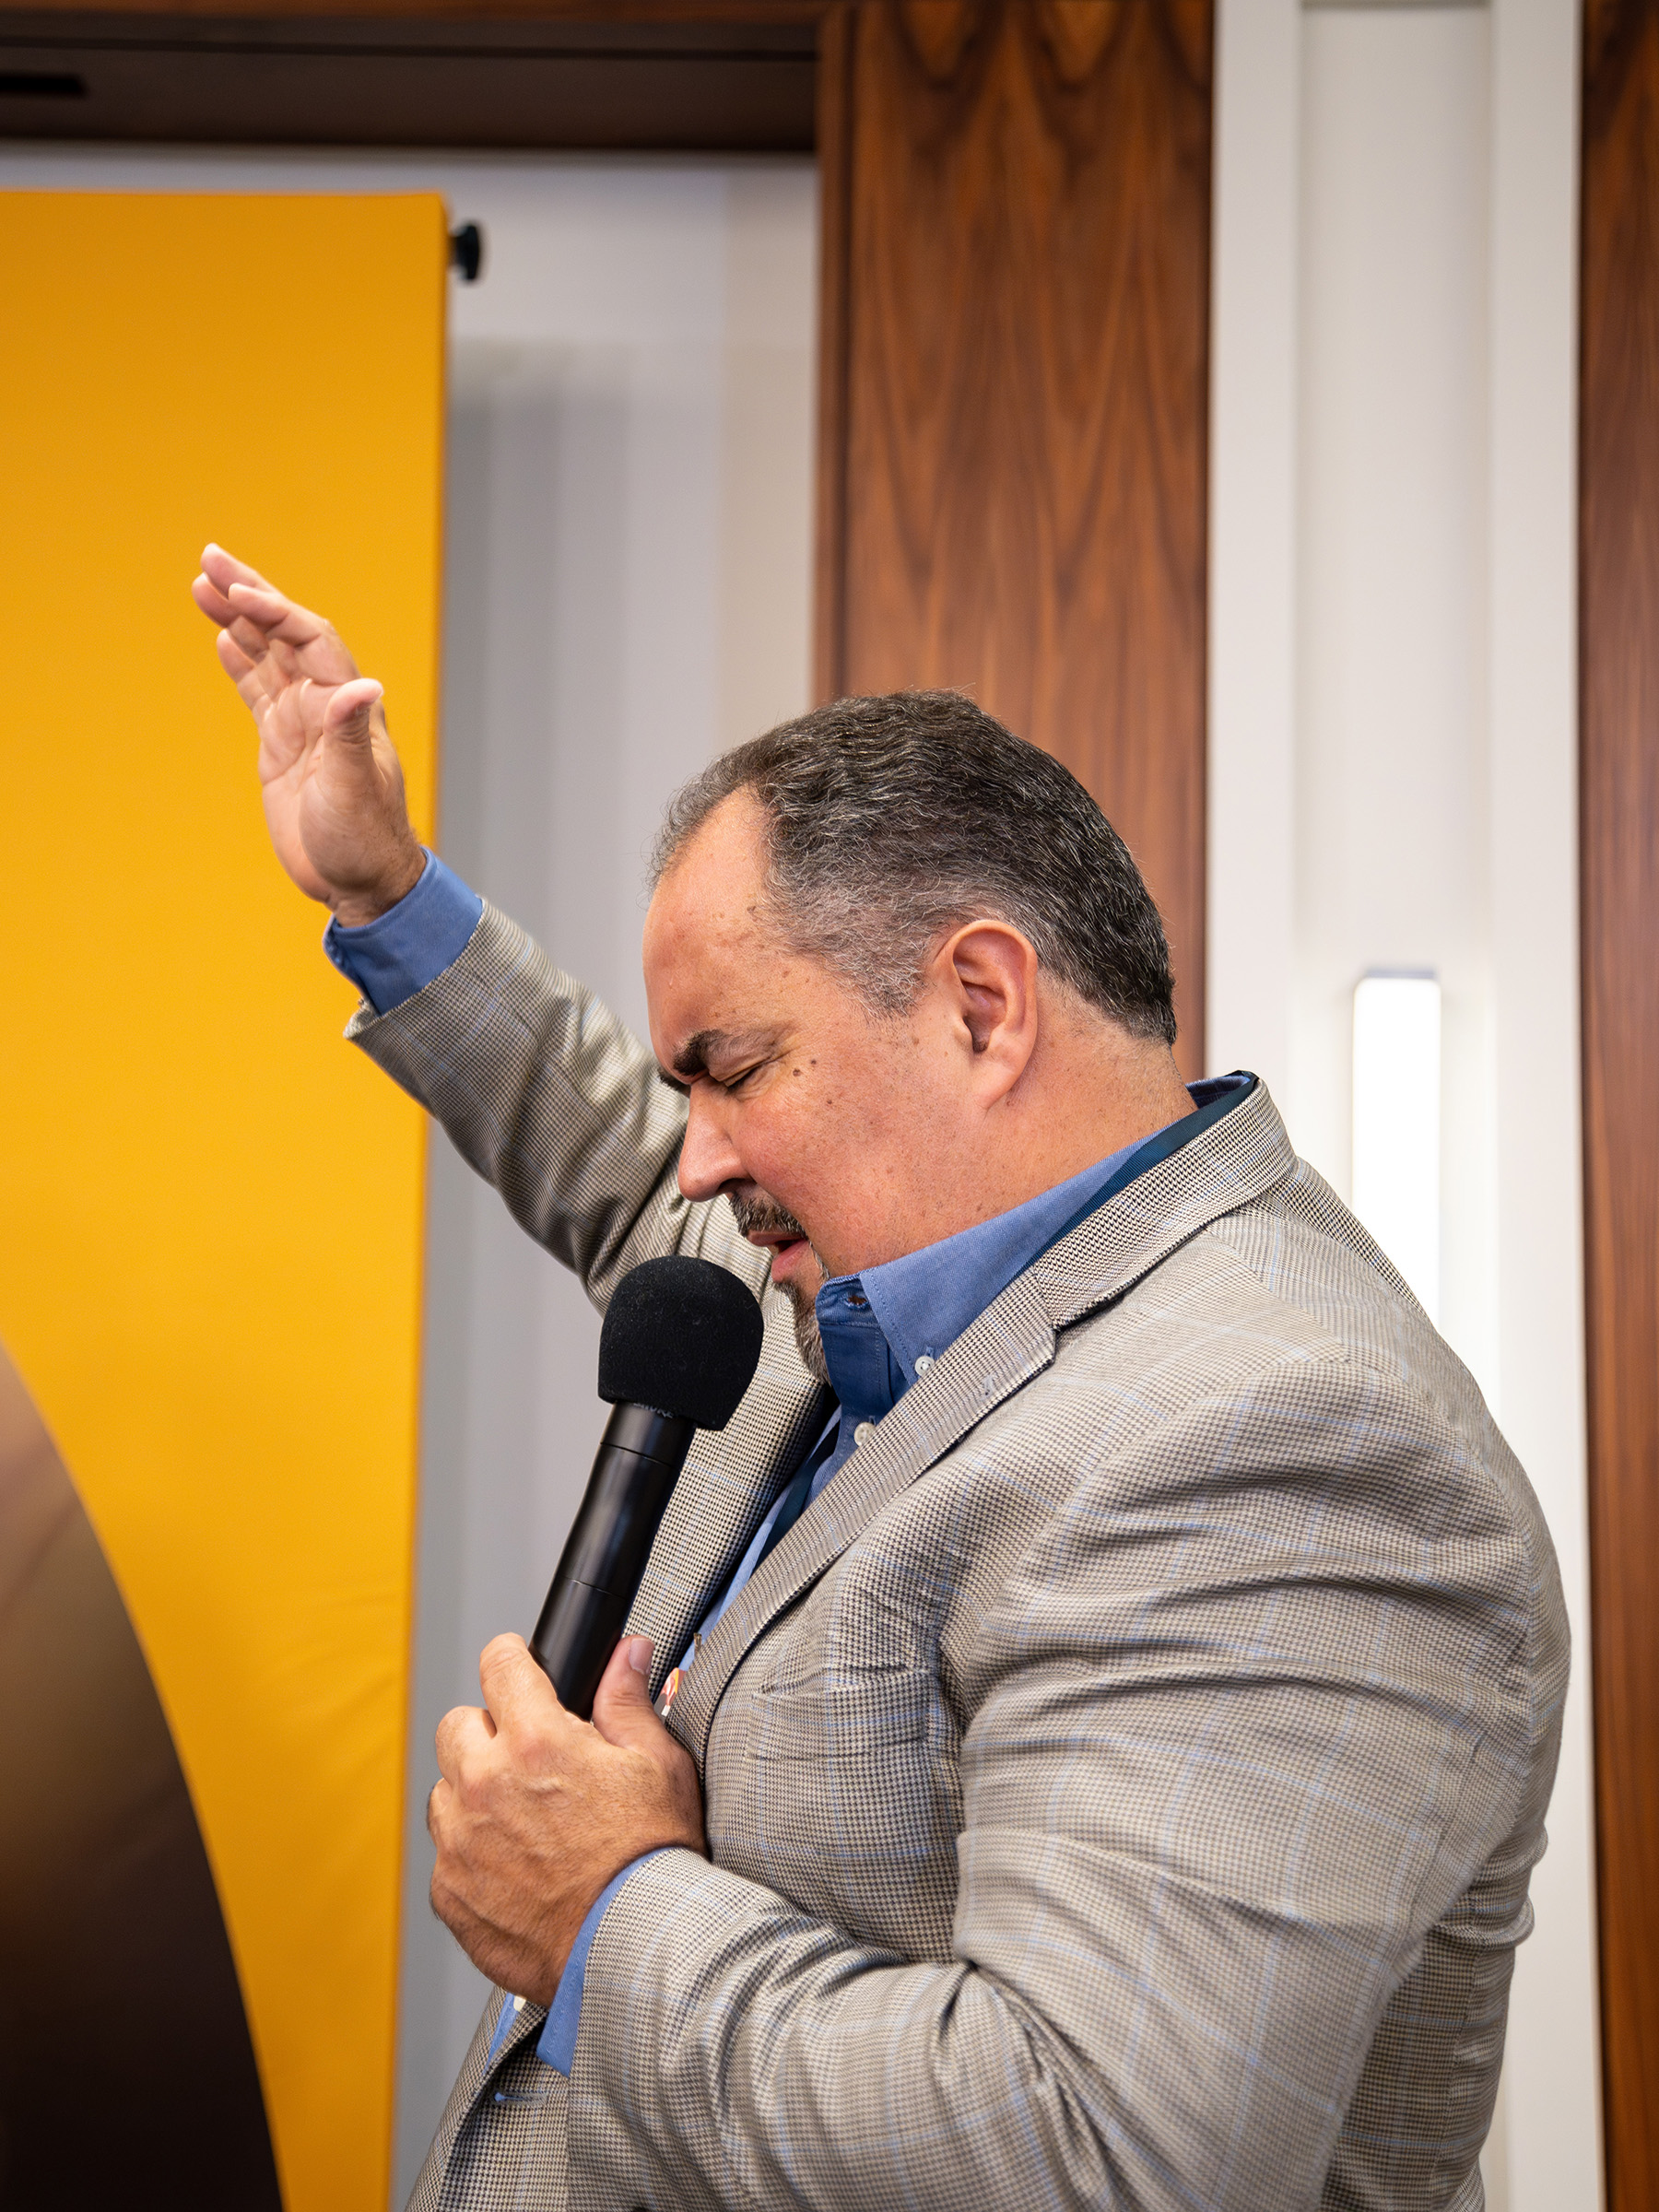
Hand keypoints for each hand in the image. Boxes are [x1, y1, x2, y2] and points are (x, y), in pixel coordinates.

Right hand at [191, 545, 425, 923]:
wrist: (362, 881)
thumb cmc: (366, 839)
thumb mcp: (355, 788)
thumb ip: (352, 735)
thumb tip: (362, 685)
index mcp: (344, 705)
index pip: (308, 638)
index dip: (274, 610)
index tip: (236, 591)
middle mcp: (324, 704)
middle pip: (284, 632)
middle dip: (249, 593)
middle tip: (209, 557)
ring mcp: (302, 722)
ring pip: (266, 656)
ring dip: (238, 619)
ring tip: (201, 583)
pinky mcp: (283, 746)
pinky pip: (258, 692)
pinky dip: (240, 663)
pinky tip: (222, 637)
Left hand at [428, 1633, 704, 2002]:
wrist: (635, 1948)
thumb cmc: (651, 1860)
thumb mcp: (658, 1764)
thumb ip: (627, 1700)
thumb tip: (625, 1655)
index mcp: (537, 1741)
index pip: (499, 1664)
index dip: (512, 1657)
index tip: (517, 1664)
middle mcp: (486, 1785)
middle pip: (457, 1725)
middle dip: (489, 1730)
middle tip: (528, 1756)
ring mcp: (460, 1842)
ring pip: (445, 1790)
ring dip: (474, 1793)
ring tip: (524, 1820)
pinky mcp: (450, 1893)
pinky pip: (445, 1854)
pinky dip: (472, 1854)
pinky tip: (516, 1868)